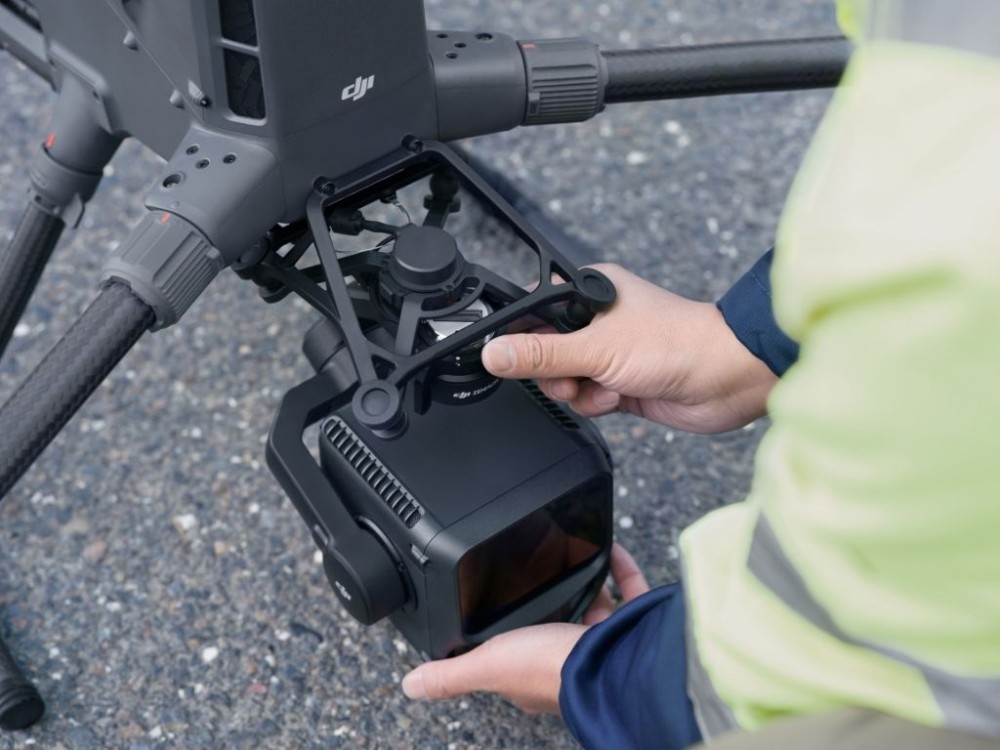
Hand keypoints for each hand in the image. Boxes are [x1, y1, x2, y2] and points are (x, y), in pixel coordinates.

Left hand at [400, 544, 650, 713]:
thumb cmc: (553, 667)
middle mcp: (569, 660)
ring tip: (571, 551)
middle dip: (551, 599)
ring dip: (586, 583)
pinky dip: (620, 567)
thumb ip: (451, 672)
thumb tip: (411, 683)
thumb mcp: (488, 664)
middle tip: (539, 566)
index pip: (513, 653)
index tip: (499, 605)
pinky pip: (629, 591)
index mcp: (533, 672)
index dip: (505, 634)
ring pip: (595, 609)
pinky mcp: (632, 624)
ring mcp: (604, 642)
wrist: (614, 660)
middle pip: (556, 626)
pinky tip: (608, 545)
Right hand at [482, 263, 776, 433]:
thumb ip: (541, 354)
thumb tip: (494, 353)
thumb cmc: (675, 344)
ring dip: (577, 390)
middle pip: (541, 350)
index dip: (518, 335)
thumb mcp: (596, 348)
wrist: (725, 380)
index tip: (512, 356)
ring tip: (604, 386)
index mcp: (588, 291)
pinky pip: (584, 397)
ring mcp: (607, 352)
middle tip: (572, 374)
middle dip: (553, 371)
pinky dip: (595, 403)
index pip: (532, 309)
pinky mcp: (618, 382)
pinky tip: (618, 397)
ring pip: (561, 379)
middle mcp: (596, 320)